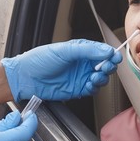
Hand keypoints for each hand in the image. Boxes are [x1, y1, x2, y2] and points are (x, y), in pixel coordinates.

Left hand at [1, 39, 121, 101]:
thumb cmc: (39, 60)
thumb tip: (106, 51)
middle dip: (108, 66)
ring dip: (102, 78)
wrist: (25, 78)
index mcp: (80, 50)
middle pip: (104, 65)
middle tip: (105, 67)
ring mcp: (80, 77)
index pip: (101, 51)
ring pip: (101, 78)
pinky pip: (92, 90)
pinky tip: (89, 85)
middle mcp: (82, 63)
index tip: (114, 57)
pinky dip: (94, 88)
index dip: (110, 54)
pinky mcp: (77, 90)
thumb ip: (87, 50)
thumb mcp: (64, 50)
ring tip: (94, 76)